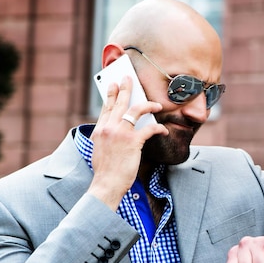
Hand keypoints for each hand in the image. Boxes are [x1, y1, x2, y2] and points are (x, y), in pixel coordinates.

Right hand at [88, 76, 167, 209]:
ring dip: (148, 105)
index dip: (111, 95)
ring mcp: (120, 134)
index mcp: (99, 130)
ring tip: (156, 104)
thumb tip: (117, 129)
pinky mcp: (132, 142)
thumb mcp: (100, 150)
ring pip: (135, 110)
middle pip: (118, 103)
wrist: (106, 184)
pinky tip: (164, 130)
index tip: (113, 85)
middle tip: (129, 78)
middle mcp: (108, 128)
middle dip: (125, 88)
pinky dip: (158, 128)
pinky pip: (149, 129)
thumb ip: (106, 137)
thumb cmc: (106, 171)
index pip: (106, 108)